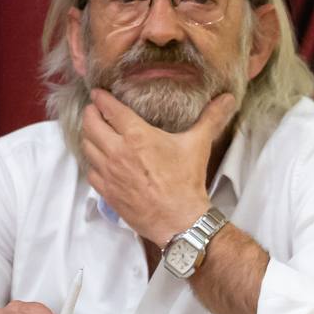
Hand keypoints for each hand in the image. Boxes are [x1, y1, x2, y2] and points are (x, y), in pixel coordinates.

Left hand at [81, 89, 237, 245]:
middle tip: (95, 111)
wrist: (178, 219)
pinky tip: (101, 160)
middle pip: (89, 124)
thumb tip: (227, 99)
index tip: (99, 94)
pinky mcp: (106, 190)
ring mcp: (108, 172)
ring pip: (86, 146)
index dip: (101, 98)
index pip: (109, 109)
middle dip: (90, 114)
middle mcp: (117, 151)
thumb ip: (210, 118)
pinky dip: (93, 161)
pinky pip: (90, 170)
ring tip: (97, 133)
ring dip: (89, 136)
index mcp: (137, 136)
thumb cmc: (186, 181)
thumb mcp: (198, 145)